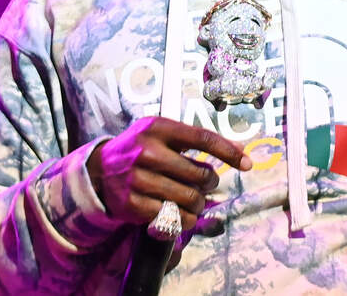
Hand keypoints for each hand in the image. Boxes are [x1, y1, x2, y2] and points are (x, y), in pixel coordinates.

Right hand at [87, 117, 252, 232]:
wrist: (99, 170)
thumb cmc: (140, 149)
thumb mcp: (162, 133)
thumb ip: (196, 139)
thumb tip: (239, 150)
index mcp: (157, 128)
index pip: (202, 138)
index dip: (228, 151)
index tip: (247, 163)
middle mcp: (146, 152)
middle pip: (199, 174)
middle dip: (210, 182)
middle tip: (206, 184)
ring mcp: (138, 179)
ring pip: (190, 199)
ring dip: (199, 204)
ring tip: (194, 200)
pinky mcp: (132, 204)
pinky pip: (173, 217)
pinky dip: (183, 219)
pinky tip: (179, 212)